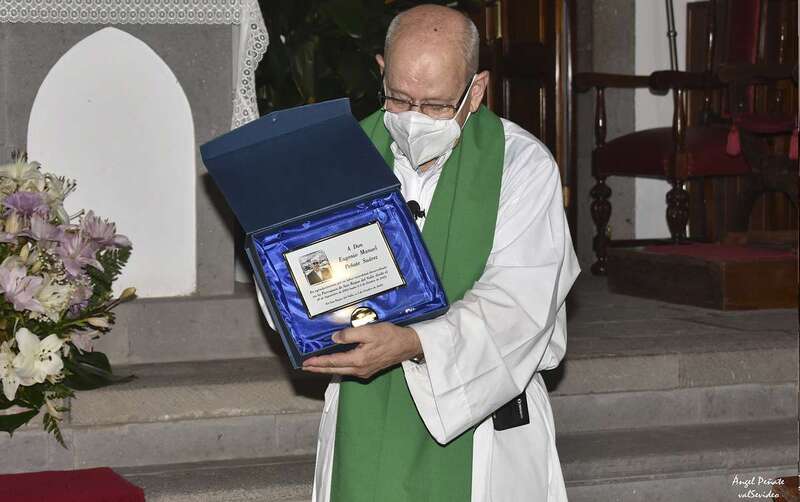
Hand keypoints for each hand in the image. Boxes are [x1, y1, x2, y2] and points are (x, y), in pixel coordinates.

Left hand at [302, 322, 422, 379]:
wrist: (408, 345)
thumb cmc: (390, 336)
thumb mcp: (369, 331)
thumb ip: (350, 335)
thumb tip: (334, 338)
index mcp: (358, 360)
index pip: (333, 361)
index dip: (318, 362)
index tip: (306, 362)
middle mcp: (359, 369)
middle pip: (334, 370)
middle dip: (319, 368)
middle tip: (305, 367)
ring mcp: (364, 371)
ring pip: (341, 371)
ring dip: (327, 368)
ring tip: (316, 365)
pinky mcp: (369, 370)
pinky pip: (348, 370)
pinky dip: (338, 367)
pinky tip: (334, 363)